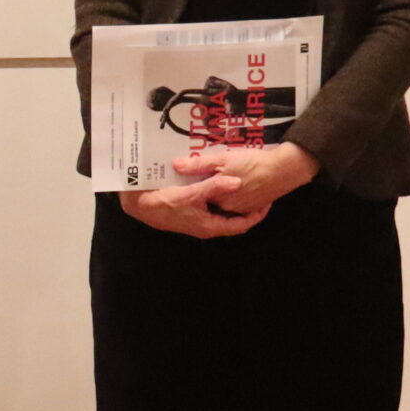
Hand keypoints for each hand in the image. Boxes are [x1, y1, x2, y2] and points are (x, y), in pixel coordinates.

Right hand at [118, 177, 264, 237]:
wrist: (141, 207)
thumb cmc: (165, 202)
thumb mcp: (191, 193)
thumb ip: (214, 186)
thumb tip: (237, 182)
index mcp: (211, 225)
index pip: (242, 224)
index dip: (257, 215)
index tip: (268, 202)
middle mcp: (208, 227)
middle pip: (235, 220)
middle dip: (248, 209)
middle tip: (259, 194)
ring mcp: (200, 222)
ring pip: (224, 214)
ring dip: (234, 204)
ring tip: (244, 189)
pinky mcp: (193, 216)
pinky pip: (214, 210)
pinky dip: (222, 201)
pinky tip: (221, 187)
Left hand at [170, 141, 319, 216]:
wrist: (284, 169)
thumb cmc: (252, 164)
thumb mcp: (222, 160)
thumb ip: (198, 165)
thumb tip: (176, 166)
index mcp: (219, 201)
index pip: (200, 198)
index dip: (195, 188)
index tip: (189, 181)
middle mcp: (230, 209)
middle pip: (213, 200)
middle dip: (210, 189)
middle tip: (209, 175)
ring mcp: (244, 208)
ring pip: (228, 200)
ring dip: (225, 191)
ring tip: (225, 174)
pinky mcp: (256, 205)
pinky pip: (242, 200)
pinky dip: (238, 192)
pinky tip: (240, 178)